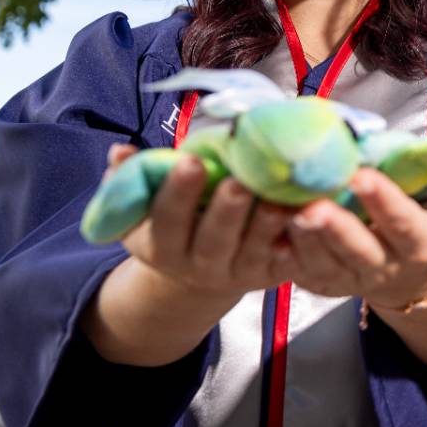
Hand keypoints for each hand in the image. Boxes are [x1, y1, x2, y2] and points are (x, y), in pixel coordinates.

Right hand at [104, 144, 298, 300]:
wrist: (198, 273)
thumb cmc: (174, 222)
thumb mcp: (143, 208)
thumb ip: (130, 179)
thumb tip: (120, 151)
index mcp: (161, 246)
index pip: (166, 221)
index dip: (177, 194)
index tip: (190, 162)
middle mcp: (197, 266)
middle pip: (212, 241)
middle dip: (225, 211)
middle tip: (237, 182)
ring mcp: (237, 273)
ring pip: (251, 251)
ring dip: (265, 226)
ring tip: (277, 199)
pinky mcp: (270, 275)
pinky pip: (286, 261)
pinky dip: (298, 240)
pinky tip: (307, 216)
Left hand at [284, 160, 426, 307]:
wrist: (411, 281)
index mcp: (421, 244)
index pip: (405, 224)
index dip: (386, 203)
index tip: (365, 175)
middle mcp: (385, 266)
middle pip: (360, 251)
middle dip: (337, 228)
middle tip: (314, 205)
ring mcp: (351, 279)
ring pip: (325, 263)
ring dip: (304, 240)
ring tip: (287, 212)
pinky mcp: (323, 284)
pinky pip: (301, 273)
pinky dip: (285, 254)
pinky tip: (269, 230)